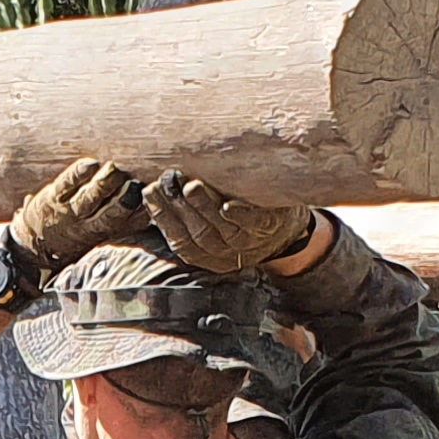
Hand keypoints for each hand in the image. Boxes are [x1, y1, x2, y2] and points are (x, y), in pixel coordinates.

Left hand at [4, 159, 148, 273]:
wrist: (28, 247)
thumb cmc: (67, 242)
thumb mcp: (95, 241)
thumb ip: (120, 225)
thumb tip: (150, 211)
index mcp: (100, 236)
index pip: (126, 225)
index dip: (142, 215)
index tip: (157, 202)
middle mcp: (85, 225)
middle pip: (109, 213)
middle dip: (124, 200)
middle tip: (137, 187)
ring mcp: (68, 210)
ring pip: (90, 196)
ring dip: (104, 183)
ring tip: (116, 171)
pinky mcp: (52, 196)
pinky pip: (67, 183)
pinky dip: (79, 173)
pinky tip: (91, 164)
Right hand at [139, 171, 313, 278]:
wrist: (288, 230)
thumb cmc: (242, 221)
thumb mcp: (213, 225)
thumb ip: (188, 216)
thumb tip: (153, 189)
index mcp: (207, 256)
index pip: (179, 240)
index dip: (162, 217)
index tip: (150, 192)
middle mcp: (226, 254)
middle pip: (198, 233)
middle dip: (179, 207)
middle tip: (166, 182)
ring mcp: (250, 243)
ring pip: (221, 229)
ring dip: (204, 207)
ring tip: (191, 186)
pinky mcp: (272, 227)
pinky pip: (254, 224)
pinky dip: (240, 216)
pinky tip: (227, 205)